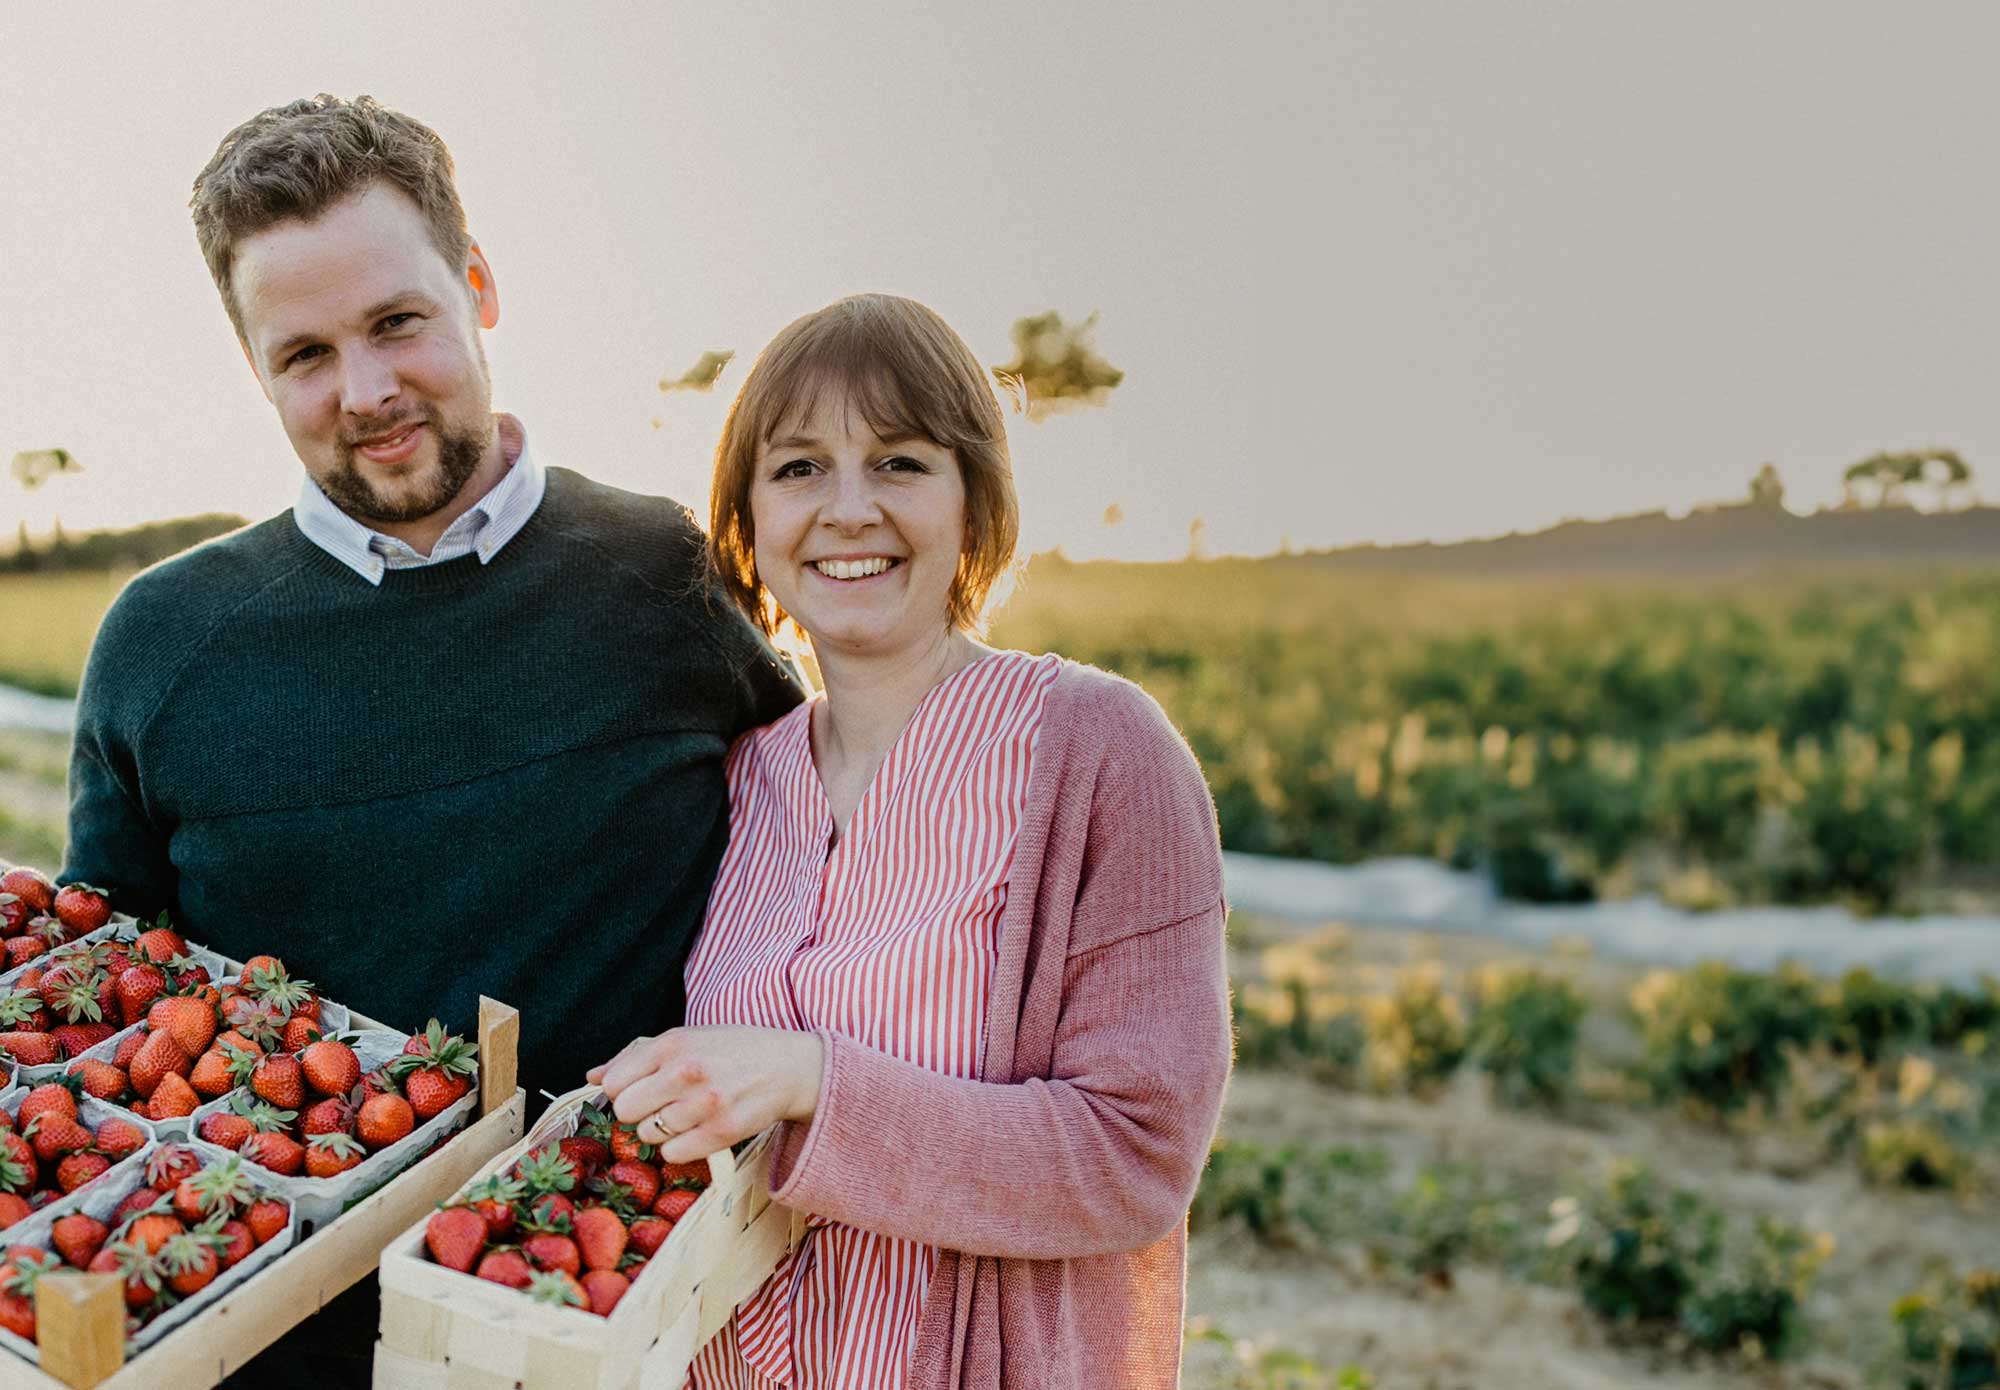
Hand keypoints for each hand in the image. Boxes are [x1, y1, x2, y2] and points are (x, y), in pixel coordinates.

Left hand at [584, 1025, 824, 1165]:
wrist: (790, 1067)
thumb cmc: (733, 1050)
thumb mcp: (687, 1038)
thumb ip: (636, 1054)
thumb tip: (593, 1077)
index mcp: (672, 1044)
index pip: (613, 1083)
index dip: (623, 1091)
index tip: (642, 1091)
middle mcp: (686, 1071)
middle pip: (626, 1112)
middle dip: (639, 1113)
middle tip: (663, 1106)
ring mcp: (705, 1103)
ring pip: (649, 1136)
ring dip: (662, 1132)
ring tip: (687, 1116)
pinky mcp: (723, 1132)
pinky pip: (674, 1154)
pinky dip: (681, 1148)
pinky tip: (698, 1132)